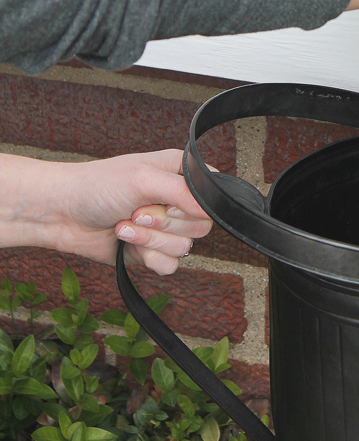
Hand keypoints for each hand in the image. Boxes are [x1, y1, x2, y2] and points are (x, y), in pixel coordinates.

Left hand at [55, 150, 211, 274]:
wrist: (63, 214)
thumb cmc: (98, 186)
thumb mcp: (144, 179)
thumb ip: (183, 192)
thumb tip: (212, 210)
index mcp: (179, 174)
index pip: (213, 194)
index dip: (196, 203)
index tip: (169, 201)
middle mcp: (175, 201)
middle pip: (201, 226)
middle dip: (166, 223)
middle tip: (138, 212)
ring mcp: (163, 228)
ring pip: (184, 248)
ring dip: (151, 240)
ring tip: (125, 225)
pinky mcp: (150, 251)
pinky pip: (169, 266)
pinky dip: (147, 257)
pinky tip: (126, 242)